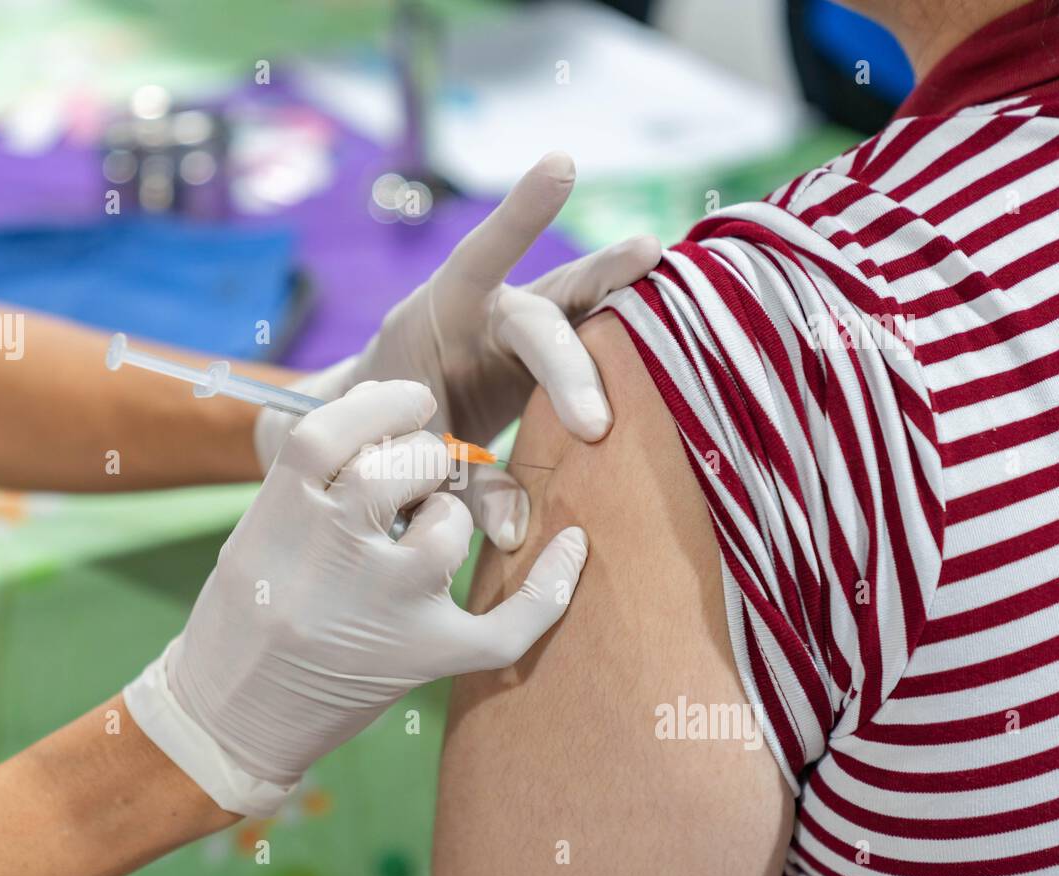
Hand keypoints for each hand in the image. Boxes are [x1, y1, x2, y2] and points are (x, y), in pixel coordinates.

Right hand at [126, 380, 589, 816]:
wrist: (225, 719)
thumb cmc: (241, 616)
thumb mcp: (257, 532)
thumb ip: (314, 480)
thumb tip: (386, 413)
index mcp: (279, 516)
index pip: (334, 431)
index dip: (383, 403)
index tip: (411, 401)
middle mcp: (330, 557)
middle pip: (405, 468)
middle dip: (425, 458)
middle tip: (420, 473)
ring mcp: (380, 611)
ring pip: (451, 529)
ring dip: (451, 518)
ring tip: (424, 535)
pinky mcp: (421, 659)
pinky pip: (507, 623)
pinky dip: (550, 588)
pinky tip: (573, 548)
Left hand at [254, 151, 660, 550]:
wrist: (375, 438)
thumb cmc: (378, 430)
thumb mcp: (399, 455)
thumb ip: (453, 484)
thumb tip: (516, 528)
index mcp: (439, 314)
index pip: (480, 258)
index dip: (520, 216)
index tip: (564, 165)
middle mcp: (491, 316)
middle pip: (548, 305)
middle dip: (590, 306)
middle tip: (620, 334)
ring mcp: (526, 345)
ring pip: (585, 318)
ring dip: (629, 301)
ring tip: (670, 270)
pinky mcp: (549, 378)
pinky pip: (596, 363)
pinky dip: (635, 360)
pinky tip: (684, 349)